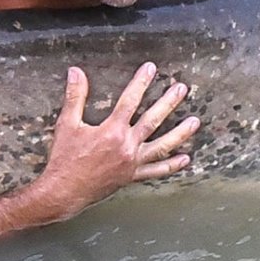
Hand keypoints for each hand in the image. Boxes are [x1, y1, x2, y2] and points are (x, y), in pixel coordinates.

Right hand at [7, 62, 198, 226]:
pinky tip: (185, 159)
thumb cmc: (64, 159)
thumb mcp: (67, 124)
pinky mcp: (131, 177)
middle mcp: (126, 146)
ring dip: (180, 134)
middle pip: (153, 120)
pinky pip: (155, 171)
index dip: (141, 82)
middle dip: (168, 102)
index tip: (151, 69)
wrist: (64, 191)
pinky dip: (171, 166)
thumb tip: (75, 72)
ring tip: (195, 122)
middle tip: (182, 89)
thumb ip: (75, 97)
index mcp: (112, 131)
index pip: (130, 100)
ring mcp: (132, 163)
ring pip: (162, 146)